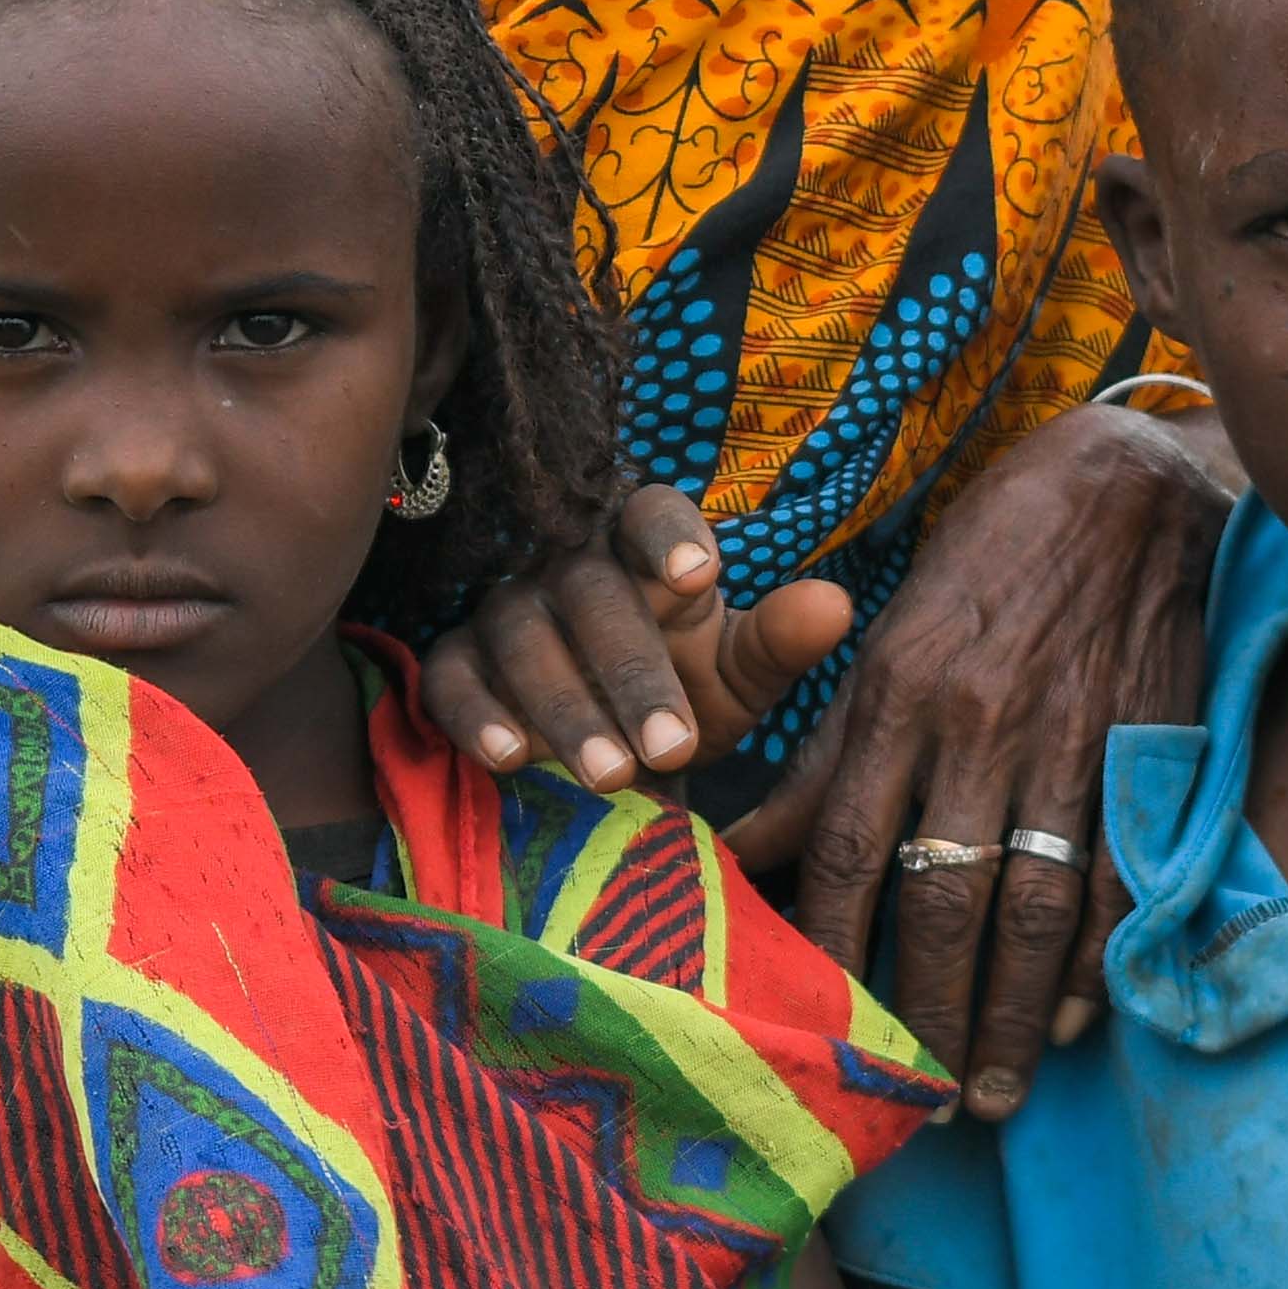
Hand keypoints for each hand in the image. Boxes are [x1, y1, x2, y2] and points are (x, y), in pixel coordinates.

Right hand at [417, 481, 855, 801]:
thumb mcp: (738, 678)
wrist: (612, 756)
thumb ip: (780, 643)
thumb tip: (834, 606)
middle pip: (592, 595)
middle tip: (673, 749)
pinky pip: (453, 680)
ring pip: (524, 640)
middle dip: (632, 674)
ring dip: (568, 709)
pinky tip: (510, 759)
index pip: (650, 512)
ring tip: (611, 775)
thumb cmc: (683, 696)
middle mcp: (568, 569)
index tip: (701, 577)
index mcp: (644, 551)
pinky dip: (477, 717)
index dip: (669, 538)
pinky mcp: (456, 663)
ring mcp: (505, 612)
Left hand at [721, 402, 1232, 1116]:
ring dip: (1013, 1012)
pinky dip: (1099, 958)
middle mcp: (977, 726)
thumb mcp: (888, 644)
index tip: (824, 1033)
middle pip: (943, 900)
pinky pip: (1120, 876)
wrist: (1125, 482)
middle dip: (930, 1013)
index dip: (835, 951)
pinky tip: (1079, 1020)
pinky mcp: (1147, 748)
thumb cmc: (985, 566)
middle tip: (922, 1101)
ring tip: (996, 1092)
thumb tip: (742, 851)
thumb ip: (826, 756)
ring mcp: (1069, 741)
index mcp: (899, 694)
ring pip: (1032, 905)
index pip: (852, 849)